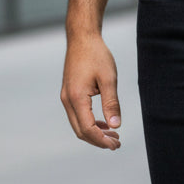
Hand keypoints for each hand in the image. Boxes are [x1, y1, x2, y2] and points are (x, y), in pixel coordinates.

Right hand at [60, 34, 121, 149]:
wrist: (82, 38)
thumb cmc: (96, 55)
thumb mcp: (109, 79)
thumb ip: (111, 103)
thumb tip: (116, 125)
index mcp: (76, 98)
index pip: (88, 129)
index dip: (102, 140)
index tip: (116, 145)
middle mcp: (68, 100)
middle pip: (81, 131)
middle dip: (98, 140)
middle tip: (117, 143)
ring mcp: (66, 97)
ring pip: (78, 124)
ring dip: (94, 132)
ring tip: (113, 135)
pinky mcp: (69, 93)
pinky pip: (77, 115)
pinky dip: (90, 123)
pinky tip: (104, 123)